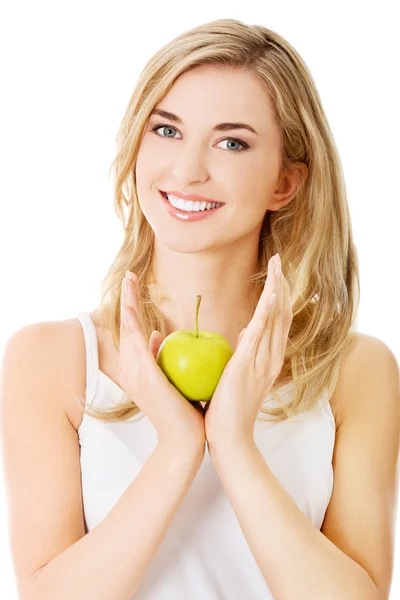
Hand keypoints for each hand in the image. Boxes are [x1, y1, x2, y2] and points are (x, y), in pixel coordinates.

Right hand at [118, 271, 205, 452]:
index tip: (134, 285)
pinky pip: (138, 345)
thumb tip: (156, 335)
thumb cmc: (182, 409)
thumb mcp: (171, 378)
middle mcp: (131, 369)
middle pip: (127, 325)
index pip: (133, 331)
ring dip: (129, 303)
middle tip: (129, 274)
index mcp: (138, 368)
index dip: (132, 307)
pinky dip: (134, 324)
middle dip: (127, 298)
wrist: (184, 438)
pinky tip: (134, 308)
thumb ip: (160, 356)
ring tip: (129, 280)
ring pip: (129, 330)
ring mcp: (135, 373)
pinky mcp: (145, 378)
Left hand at [204, 254, 292, 447]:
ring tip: (278, 265)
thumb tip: (246, 330)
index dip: (279, 296)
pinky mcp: (248, 364)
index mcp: (269, 359)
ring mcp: (263, 361)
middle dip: (281, 285)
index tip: (277, 275)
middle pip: (281, 314)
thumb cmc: (229, 409)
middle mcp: (271, 357)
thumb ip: (247, 352)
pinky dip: (268, 310)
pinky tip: (272, 291)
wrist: (230, 438)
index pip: (277, 321)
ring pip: (275, 318)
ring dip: (277, 289)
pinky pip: (261, 332)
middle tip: (279, 260)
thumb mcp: (240, 374)